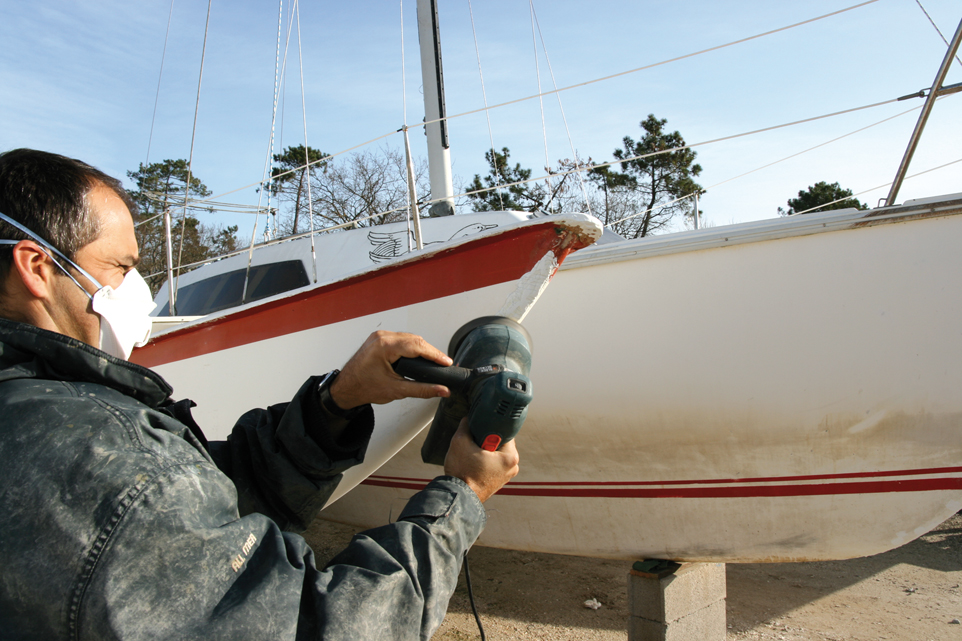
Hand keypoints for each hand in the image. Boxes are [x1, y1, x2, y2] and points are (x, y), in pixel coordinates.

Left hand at [329, 331, 452, 409]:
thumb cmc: (363, 387)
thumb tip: (441, 390)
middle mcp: (382, 337)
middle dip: (430, 351)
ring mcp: (379, 336)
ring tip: (433, 360)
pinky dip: (411, 346)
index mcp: (384, 346)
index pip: (417, 346)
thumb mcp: (396, 390)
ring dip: (421, 348)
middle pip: (415, 340)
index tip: (446, 362)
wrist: (346, 388)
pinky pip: (400, 338)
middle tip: (442, 363)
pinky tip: (418, 355)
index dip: (435, 355)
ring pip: (408, 337)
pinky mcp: (378, 339)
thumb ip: (422, 390)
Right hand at [444, 419, 519, 502]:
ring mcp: (506, 476)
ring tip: (472, 455)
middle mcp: (512, 467)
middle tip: (474, 444)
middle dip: (487, 440)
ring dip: (485, 451)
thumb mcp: (460, 442)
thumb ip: (466, 426)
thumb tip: (468, 419)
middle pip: (501, 442)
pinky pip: (494, 464)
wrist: (458, 497)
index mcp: (510, 457)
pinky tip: (473, 464)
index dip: (490, 427)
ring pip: (496, 453)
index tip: (481, 428)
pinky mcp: (499, 481)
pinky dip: (485, 461)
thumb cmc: (462, 475)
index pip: (505, 431)